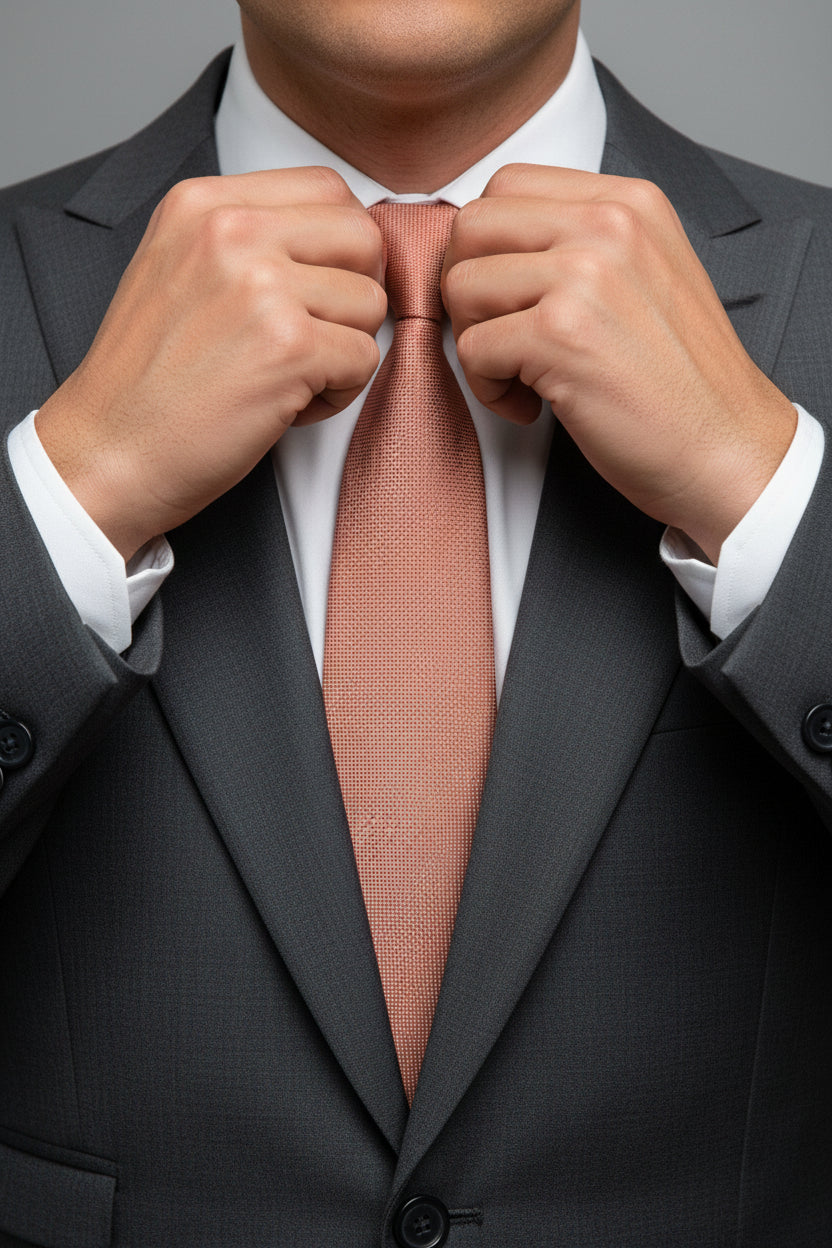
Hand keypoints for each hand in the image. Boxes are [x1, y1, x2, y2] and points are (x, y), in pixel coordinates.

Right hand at [36, 167, 385, 560]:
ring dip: (345, 350)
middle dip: (356, 295)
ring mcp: (263, 286)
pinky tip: (288, 406)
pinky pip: (366, 358)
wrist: (108, 451)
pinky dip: (338, 394)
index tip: (318, 290)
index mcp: (203, 203)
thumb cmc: (145, 381)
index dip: (342, 247)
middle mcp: (232, 231)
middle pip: (363, 237)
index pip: (327, 189)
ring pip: (371, 303)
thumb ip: (248, 240)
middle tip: (316, 337)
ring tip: (289, 377)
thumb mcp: (176, 269)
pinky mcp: (289, 348)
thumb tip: (335, 240)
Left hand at [442, 164, 796, 561]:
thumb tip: (493, 250)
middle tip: (498, 338)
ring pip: (461, 285)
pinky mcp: (561, 334)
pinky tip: (531, 406)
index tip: (507, 300)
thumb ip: (581, 246)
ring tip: (519, 376)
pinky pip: (472, 348)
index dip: (486, 249)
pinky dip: (487, 388)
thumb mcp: (647, 277)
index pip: (507, 186)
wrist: (728, 449)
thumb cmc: (681, 382)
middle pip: (472, 226)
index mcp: (628, 202)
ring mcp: (585, 274)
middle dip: (466, 290)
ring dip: (473, 342)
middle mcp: (608, 223)